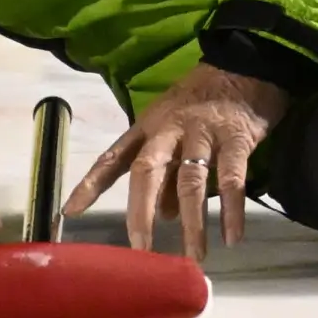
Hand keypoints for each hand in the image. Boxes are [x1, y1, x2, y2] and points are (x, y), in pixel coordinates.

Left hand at [65, 63, 291, 260]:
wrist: (248, 62)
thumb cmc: (204, 99)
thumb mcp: (174, 126)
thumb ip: (165, 171)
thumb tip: (162, 216)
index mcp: (148, 126)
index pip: (113, 157)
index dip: (90, 185)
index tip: (70, 212)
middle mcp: (170, 129)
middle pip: (147, 172)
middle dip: (141, 212)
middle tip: (141, 249)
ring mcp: (203, 133)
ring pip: (190, 182)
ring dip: (191, 222)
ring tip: (193, 255)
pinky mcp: (236, 138)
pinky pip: (232, 180)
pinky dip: (232, 211)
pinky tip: (231, 237)